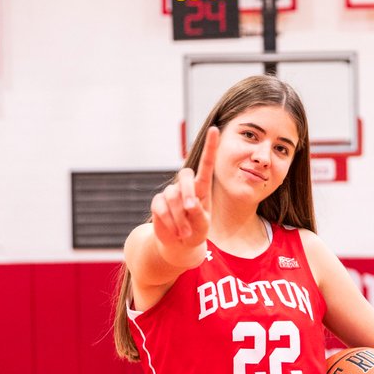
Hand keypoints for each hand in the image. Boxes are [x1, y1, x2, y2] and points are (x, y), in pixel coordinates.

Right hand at [150, 127, 216, 250]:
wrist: (179, 244)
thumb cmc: (196, 232)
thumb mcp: (203, 226)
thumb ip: (199, 215)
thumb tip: (189, 204)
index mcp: (202, 188)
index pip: (206, 164)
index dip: (210, 147)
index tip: (215, 129)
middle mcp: (186, 186)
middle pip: (185, 176)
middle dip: (188, 193)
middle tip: (191, 211)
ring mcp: (170, 193)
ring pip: (172, 196)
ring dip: (179, 217)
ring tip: (184, 232)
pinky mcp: (158, 202)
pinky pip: (161, 208)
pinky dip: (169, 222)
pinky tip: (174, 231)